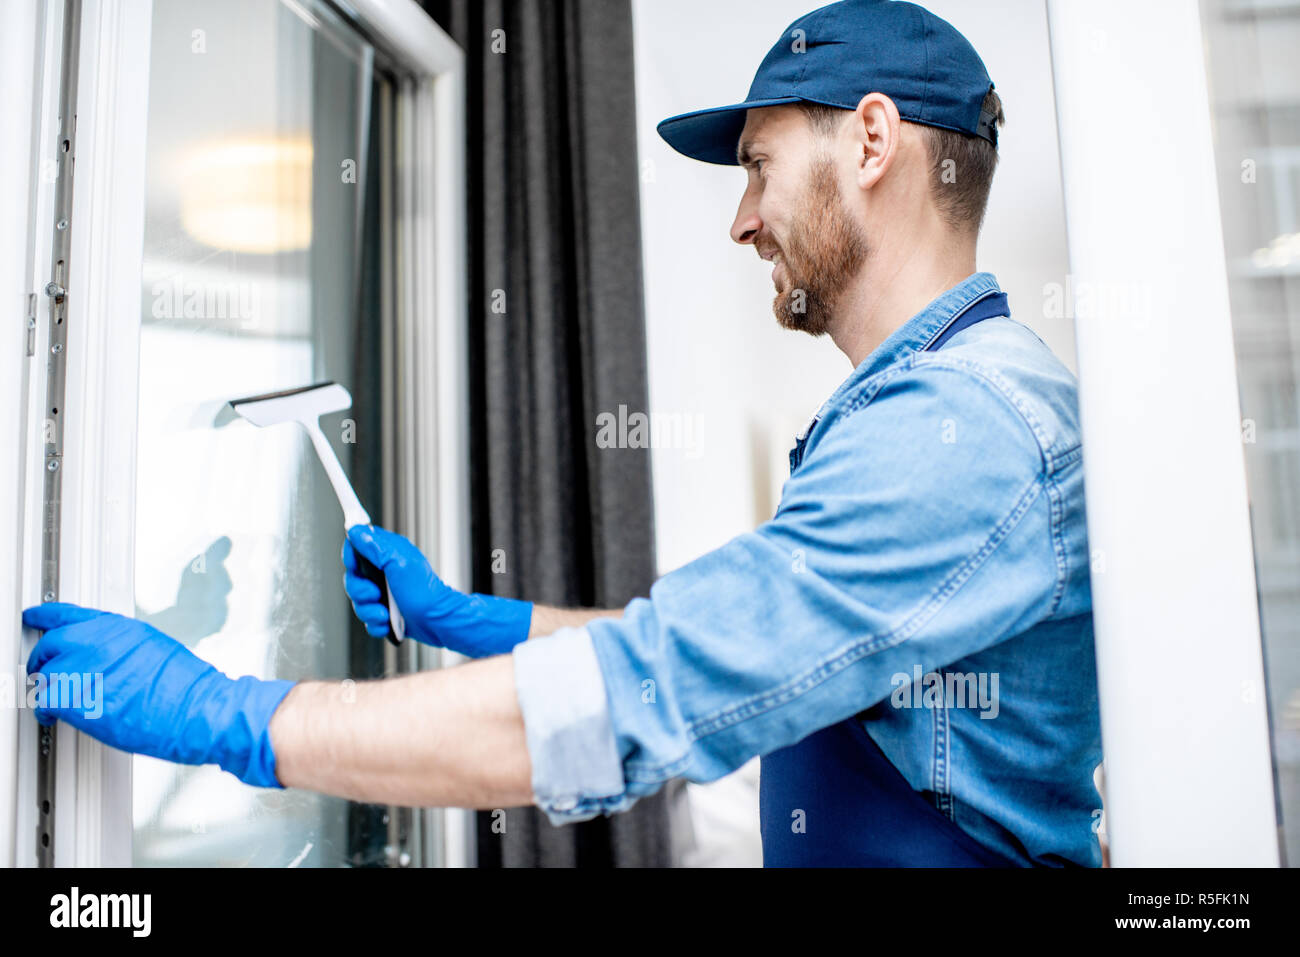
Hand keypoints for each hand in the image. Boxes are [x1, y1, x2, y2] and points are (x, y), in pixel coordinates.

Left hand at [22, 602, 293, 786]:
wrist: (196, 710)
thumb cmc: (185, 688)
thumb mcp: (155, 650)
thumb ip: (121, 647)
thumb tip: (104, 656)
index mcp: (120, 628)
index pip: (70, 613)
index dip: (45, 614)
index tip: (33, 615)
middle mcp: (99, 642)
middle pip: (51, 644)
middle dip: (43, 660)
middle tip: (43, 671)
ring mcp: (85, 668)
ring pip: (46, 674)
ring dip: (49, 688)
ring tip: (56, 700)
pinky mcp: (77, 698)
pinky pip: (46, 700)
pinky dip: (48, 710)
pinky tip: (54, 715)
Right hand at [343, 525, 532, 656]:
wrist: (438, 622)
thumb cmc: (424, 592)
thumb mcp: (399, 563)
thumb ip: (375, 547)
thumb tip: (356, 531)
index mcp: (389, 554)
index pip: (358, 546)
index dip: (351, 557)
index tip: (356, 566)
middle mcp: (385, 572)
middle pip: (353, 577)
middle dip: (359, 591)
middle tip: (375, 594)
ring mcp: (385, 593)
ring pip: (359, 601)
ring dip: (369, 611)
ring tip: (385, 614)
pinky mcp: (386, 612)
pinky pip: (368, 619)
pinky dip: (376, 624)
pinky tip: (387, 624)